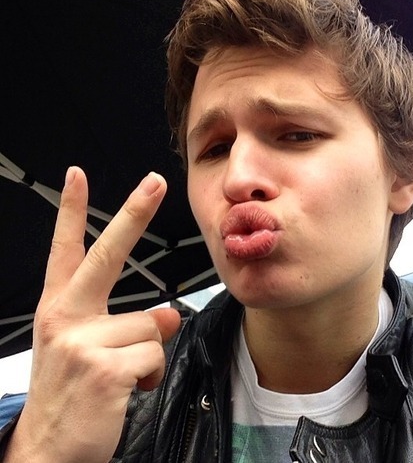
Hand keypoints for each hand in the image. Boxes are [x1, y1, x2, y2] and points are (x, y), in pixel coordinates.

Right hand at [4, 167, 180, 462]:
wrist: (47, 449)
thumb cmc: (72, 392)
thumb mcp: (89, 351)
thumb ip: (128, 324)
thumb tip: (168, 313)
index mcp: (60, 308)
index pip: (66, 249)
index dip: (72, 210)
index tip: (78, 175)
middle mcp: (65, 316)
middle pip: (108, 254)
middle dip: (134, 212)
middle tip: (156, 181)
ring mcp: (81, 341)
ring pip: (152, 325)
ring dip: (147, 355)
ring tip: (121, 378)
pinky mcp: (103, 368)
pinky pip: (154, 355)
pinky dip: (150, 376)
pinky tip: (126, 392)